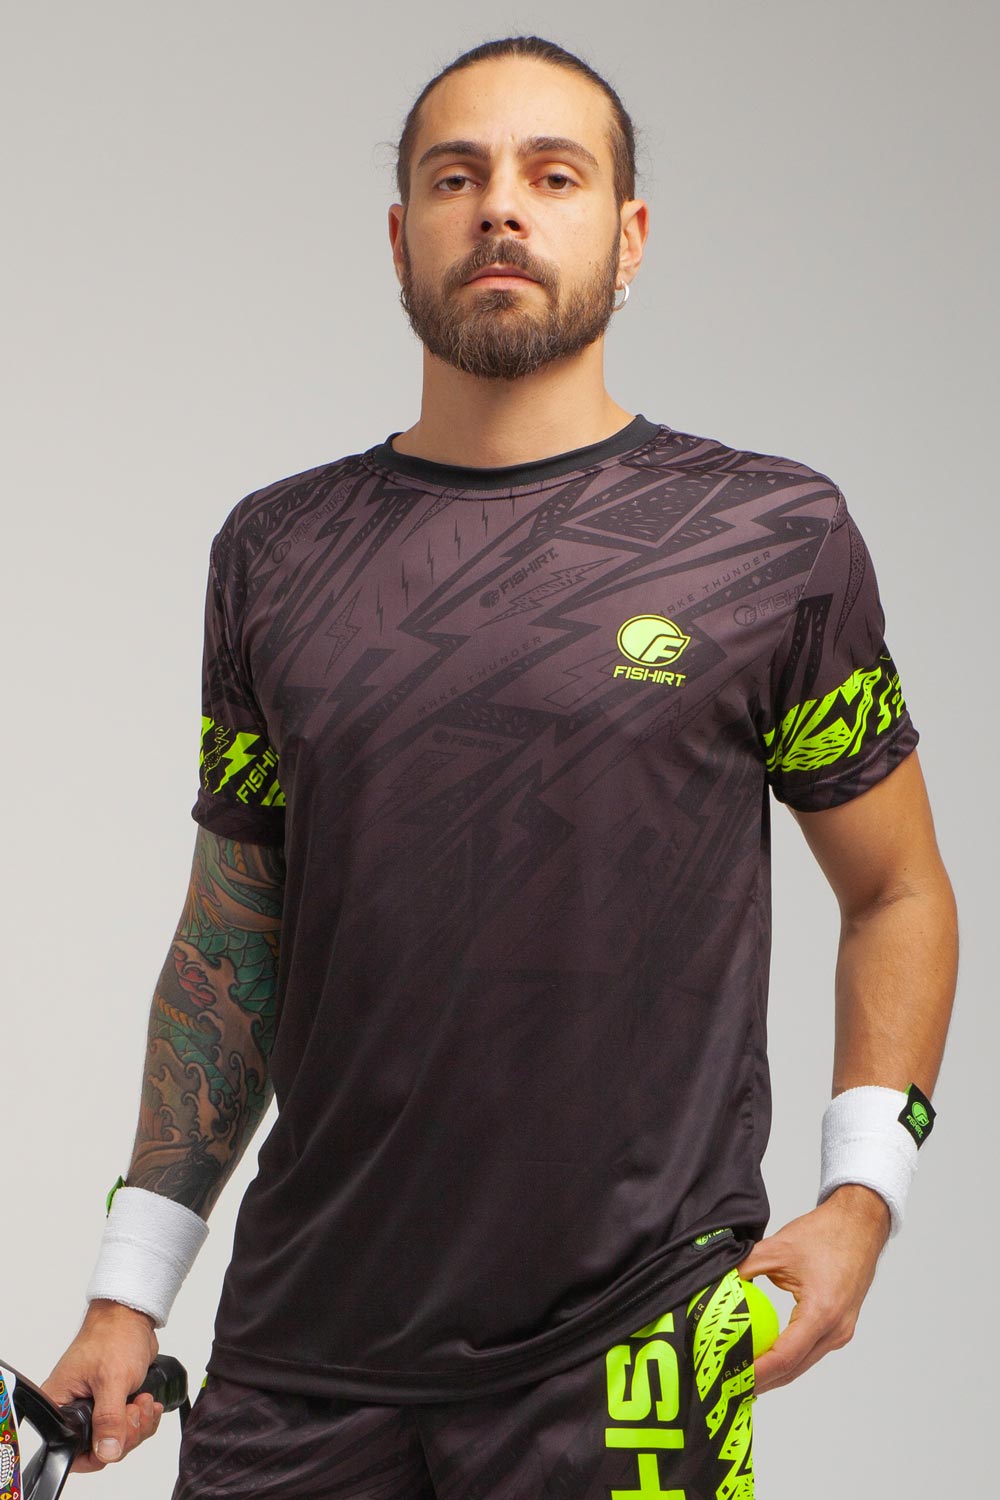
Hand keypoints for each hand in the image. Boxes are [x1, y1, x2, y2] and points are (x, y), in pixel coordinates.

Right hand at [42, 1300, 163, 1471]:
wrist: (132, 1316)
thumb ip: (109, 1419)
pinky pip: (128, 1427)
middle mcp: (72, 1410)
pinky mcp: (112, 1403)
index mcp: (59, 1405)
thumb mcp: (112, 1380)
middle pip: (99, 1448)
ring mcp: (94, 1408)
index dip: (97, 1452)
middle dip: (125, 1433)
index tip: (118, 1437)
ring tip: (143, 1400)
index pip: (71, 1451)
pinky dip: (142, 1419)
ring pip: (117, 1439)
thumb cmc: (113, 1336)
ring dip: (138, 1424)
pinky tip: (148, 1403)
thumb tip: (107, 1452)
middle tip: (135, 1408)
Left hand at [737, 1184, 890, 1393]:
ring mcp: (840, 1331)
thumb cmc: (826, 1233)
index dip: (756, 1372)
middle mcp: (835, 1329)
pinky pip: (810, 1351)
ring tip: (742, 1377)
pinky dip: (788, 1359)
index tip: (731, 1378)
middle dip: (761, 1381)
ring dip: (774, 1373)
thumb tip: (717, 1285)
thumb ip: (745, 1268)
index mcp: (821, 1312)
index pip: (784, 1356)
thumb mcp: (777, 1248)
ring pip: (803, 1364)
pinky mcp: (840, 1327)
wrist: (860, 1225)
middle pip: (793, 1368)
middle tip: (729, 1386)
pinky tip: (765, 1357)